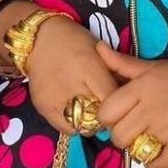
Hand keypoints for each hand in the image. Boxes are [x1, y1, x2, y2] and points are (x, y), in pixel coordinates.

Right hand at [24, 16, 118, 133]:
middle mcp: (71, 84)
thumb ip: (114, 72)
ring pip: (83, 125)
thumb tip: (129, 94)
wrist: (39, 39)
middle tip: (110, 109)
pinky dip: (75, 125)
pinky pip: (65, 128)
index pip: (112, 97)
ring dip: (92, 122)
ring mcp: (55, 98)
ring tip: (92, 111)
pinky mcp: (43, 107)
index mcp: (89, 66)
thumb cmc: (76, 41)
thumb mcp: (99, 50)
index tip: (123, 101)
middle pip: (99, 115)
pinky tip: (78, 113)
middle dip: (108, 115)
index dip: (121, 102)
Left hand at [95, 41, 167, 167]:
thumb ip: (124, 63)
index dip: (110, 117)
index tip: (122, 115)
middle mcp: (151, 108)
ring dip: (139, 147)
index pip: (106, 112)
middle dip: (124, 134)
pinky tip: (164, 148)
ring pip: (133, 151)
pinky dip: (156, 161)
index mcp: (142, 87)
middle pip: (117, 135)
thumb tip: (97, 49)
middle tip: (139, 127)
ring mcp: (166, 130)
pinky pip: (154, 165)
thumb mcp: (156, 67)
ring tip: (152, 137)